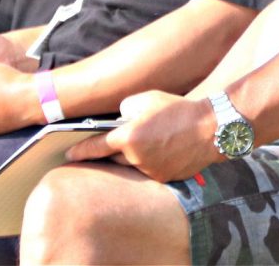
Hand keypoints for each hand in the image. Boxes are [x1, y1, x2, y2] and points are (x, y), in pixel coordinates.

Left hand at [67, 92, 218, 182]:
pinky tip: (160, 150)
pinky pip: (149, 171)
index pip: (95, 147)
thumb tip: (120, 120)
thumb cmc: (176, 109)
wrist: (210, 128)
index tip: (68, 156)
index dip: (80, 152)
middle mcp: (136, 159)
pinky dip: (149, 162)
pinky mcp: (165, 178)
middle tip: (105, 147)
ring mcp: (151, 171)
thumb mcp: (145, 98)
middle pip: (113, 158)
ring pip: (132, 165)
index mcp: (128, 137)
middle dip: (109, 153)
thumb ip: (125, 110)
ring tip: (144, 143)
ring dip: (132, 157)